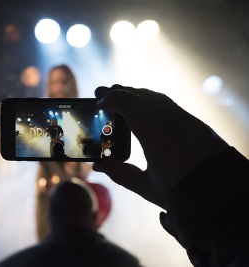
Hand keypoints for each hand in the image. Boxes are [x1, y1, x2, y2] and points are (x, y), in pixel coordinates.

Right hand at [93, 85, 228, 208]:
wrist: (220, 196)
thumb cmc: (181, 195)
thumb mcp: (146, 187)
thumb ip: (119, 174)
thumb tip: (98, 165)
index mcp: (160, 144)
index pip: (135, 108)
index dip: (115, 100)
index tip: (100, 102)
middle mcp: (176, 127)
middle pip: (145, 97)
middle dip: (121, 92)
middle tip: (102, 94)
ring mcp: (190, 123)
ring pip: (158, 98)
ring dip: (136, 94)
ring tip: (119, 97)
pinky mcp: (198, 124)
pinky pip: (170, 105)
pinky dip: (150, 101)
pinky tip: (141, 107)